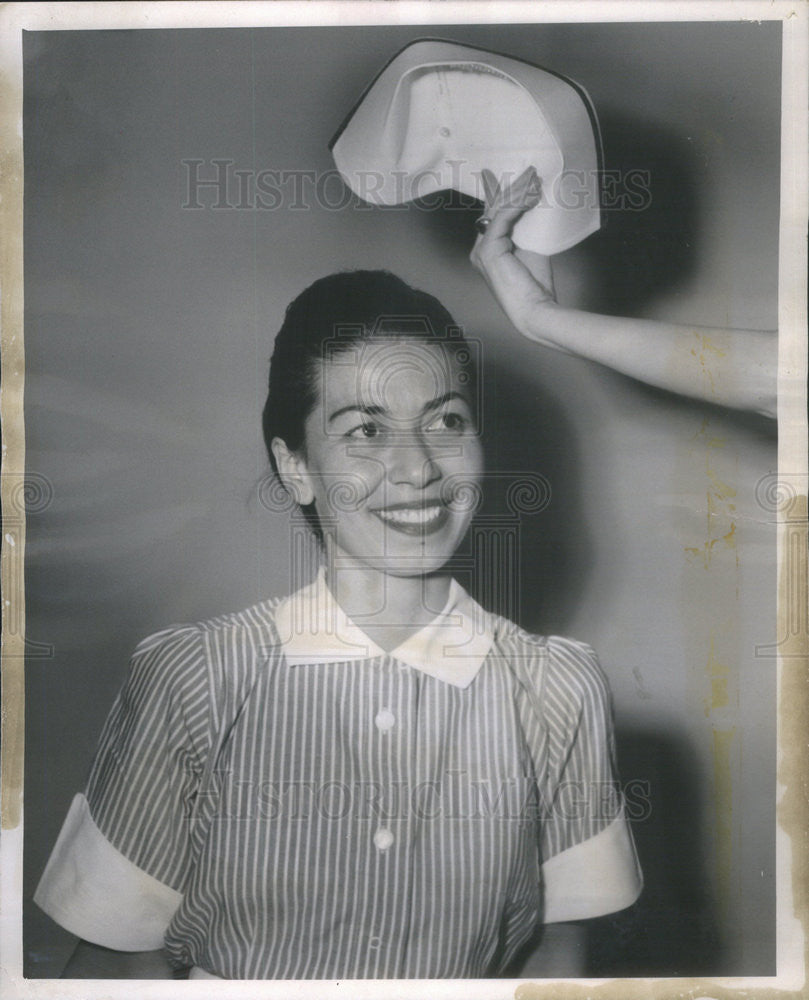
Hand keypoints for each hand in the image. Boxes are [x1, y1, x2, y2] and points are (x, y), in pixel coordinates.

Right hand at [470, 167, 557, 337]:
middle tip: (529, 170)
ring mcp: (481, 251)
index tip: (498, 174)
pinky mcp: (488, 252)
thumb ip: (524, 230)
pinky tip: (531, 196)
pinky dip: (518, 205)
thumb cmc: (534, 287)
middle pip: (493, 210)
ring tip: (535, 178)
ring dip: (518, 192)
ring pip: (498, 211)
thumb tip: (530, 204)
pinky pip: (502, 219)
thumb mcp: (529, 250)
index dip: (495, 193)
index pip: (491, 216)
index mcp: (487, 250)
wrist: (534, 310)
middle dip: (512, 188)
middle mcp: (478, 250)